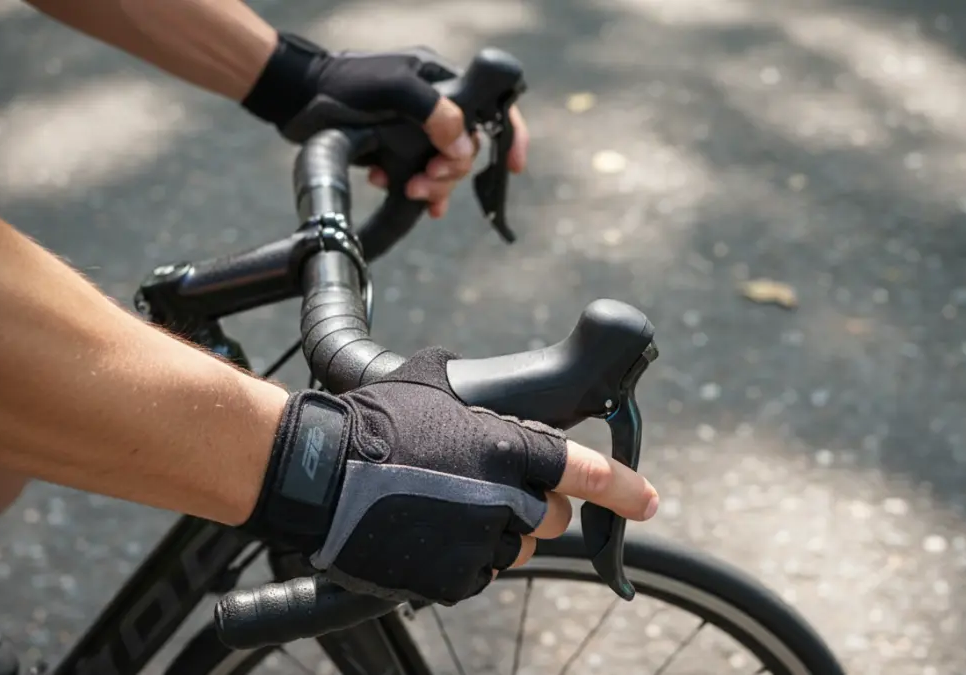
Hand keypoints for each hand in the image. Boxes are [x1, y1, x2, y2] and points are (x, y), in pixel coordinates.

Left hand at [242, 34, 529, 219]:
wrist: (297, 99)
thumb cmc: (342, 87)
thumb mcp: (391, 91)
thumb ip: (432, 112)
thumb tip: (463, 145)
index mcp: (442, 80)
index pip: (493, 103)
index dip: (511, 135)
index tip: (514, 166)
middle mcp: (436, 103)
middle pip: (469, 146)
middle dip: (452, 170)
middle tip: (426, 180)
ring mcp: (417, 128)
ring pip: (446, 166)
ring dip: (435, 184)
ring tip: (410, 190)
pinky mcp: (399, 148)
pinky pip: (424, 175)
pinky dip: (423, 191)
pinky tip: (413, 200)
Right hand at [244, 348, 657, 605]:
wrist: (317, 474)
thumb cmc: (371, 422)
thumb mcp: (431, 385)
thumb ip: (474, 394)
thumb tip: (480, 387)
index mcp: (507, 447)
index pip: (587, 473)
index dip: (625, 490)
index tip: (648, 501)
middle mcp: (503, 498)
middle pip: (552, 518)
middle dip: (534, 507)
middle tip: (489, 491)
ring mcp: (478, 543)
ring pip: (517, 549)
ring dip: (494, 532)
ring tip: (442, 508)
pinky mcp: (450, 579)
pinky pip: (478, 574)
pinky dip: (462, 559)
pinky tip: (428, 533)